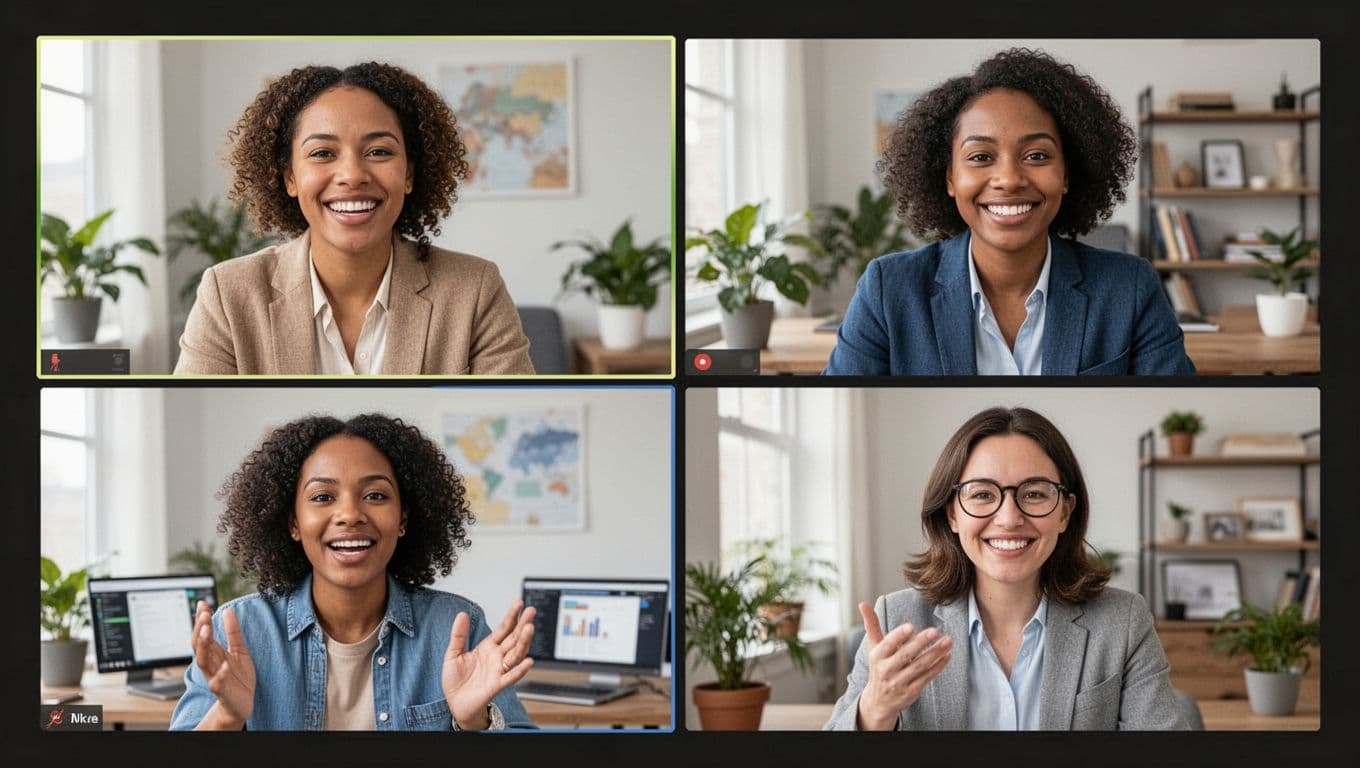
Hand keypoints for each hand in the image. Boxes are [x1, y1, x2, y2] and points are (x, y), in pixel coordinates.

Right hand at [190, 600, 255, 728]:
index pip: (204, 634)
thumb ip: (232, 632)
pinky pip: (217, 683)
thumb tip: (227, 611)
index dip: (202, 620)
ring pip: (203, 661)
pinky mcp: (222, 691)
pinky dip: (220, 675)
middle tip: (204, 614)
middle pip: (200, 645)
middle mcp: (211, 664)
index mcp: (214, 653)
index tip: (203, 604)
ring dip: (203, 646)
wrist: (242, 703)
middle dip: (200, 629)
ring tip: (207, 631)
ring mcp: (215, 677)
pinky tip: (225, 665)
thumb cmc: (237, 676)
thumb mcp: (239, 650)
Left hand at [442, 601, 535, 728]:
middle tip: (531, 611)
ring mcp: (498, 670)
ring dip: (524, 642)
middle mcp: (497, 657)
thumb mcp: (453, 653)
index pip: (504, 628)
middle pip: (514, 638)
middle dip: (523, 624)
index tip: (519, 603)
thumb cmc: (455, 680)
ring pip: (516, 654)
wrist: (454, 703)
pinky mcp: (497, 685)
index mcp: (488, 647)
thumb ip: (458, 634)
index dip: (512, 616)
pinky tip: (527, 661)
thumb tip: (461, 614)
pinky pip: (510, 676)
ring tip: (529, 629)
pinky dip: (520, 670)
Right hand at [855, 601, 951, 730]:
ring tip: (948, 641)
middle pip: (906, 655)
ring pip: (920, 666)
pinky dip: (938, 666)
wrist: (879, 701)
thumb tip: (862, 603)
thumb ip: (871, 624)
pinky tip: (947, 655)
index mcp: (877, 656)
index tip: (911, 627)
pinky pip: (927, 677)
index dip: (899, 636)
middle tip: (935, 631)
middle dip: (921, 642)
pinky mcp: (912, 691)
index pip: (888, 644)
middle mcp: (887, 670)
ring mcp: (900, 682)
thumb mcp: (873, 646)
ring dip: (935, 653)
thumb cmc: (878, 666)